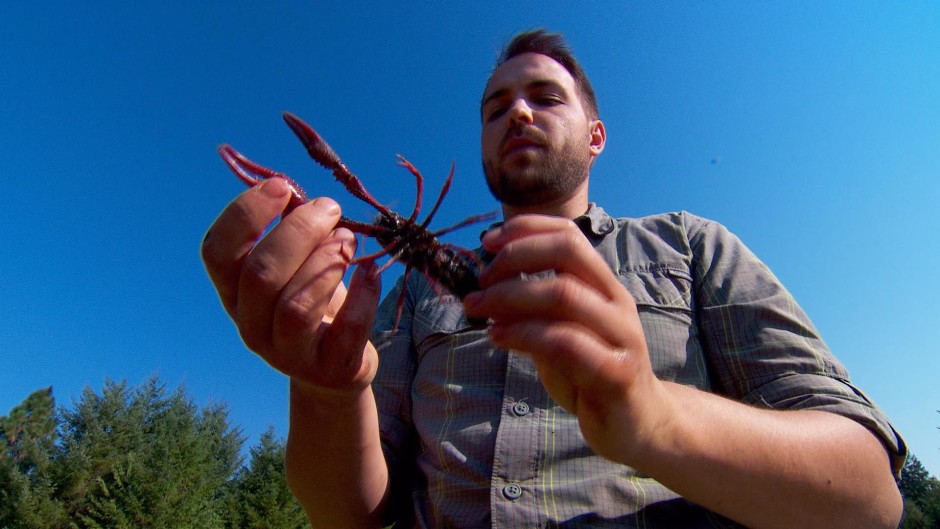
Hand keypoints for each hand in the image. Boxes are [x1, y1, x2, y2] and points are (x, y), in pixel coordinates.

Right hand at [201, 178, 381, 395]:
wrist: (334, 367)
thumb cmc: (310, 301)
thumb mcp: (295, 266)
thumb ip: (290, 231)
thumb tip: (297, 192)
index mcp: (234, 293)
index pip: (217, 253)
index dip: (244, 215)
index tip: (282, 186)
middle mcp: (251, 326)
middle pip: (260, 276)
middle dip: (298, 232)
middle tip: (330, 208)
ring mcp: (288, 354)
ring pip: (296, 307)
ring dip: (326, 262)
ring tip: (348, 239)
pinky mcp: (330, 369)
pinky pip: (347, 330)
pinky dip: (363, 295)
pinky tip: (371, 272)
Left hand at [463, 215, 673, 462]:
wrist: (637, 424)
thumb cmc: (590, 373)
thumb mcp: (556, 334)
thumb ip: (530, 311)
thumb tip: (485, 288)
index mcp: (602, 285)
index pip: (569, 235)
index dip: (526, 229)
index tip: (487, 242)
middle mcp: (615, 301)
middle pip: (568, 252)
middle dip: (516, 257)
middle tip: (481, 282)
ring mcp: (620, 335)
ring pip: (565, 294)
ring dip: (511, 296)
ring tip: (478, 309)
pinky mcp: (617, 372)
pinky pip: (567, 342)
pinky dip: (525, 334)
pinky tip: (498, 337)